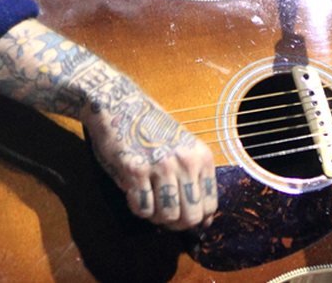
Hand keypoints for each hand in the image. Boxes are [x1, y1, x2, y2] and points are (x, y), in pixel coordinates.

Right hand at [81, 77, 217, 229]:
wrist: (121, 107)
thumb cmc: (152, 130)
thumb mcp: (184, 149)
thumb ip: (194, 180)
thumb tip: (204, 220)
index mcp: (202, 157)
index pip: (210, 205)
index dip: (198, 220)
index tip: (185, 219)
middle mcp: (185, 162)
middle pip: (191, 216)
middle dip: (178, 224)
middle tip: (165, 218)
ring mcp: (161, 166)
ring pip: (167, 216)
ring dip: (156, 217)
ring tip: (150, 204)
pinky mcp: (135, 170)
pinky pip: (142, 208)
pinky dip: (138, 209)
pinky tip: (135, 195)